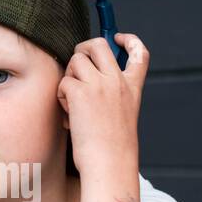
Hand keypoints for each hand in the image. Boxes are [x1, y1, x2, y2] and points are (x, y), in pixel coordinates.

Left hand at [56, 33, 148, 175]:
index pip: (140, 53)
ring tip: (72, 99)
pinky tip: (69, 115)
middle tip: (78, 64)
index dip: (129, 40)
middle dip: (83, 48)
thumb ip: (112, 96)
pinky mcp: (80, 93)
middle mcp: (117, 81)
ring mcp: (99, 85)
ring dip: (69, 75)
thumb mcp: (122, 116)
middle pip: (98, 44)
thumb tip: (85, 81)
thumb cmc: (113, 149)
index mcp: (132, 88)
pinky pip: (63, 81)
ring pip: (76, 60)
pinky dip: (61, 96)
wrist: (110, 164)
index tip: (118, 38)